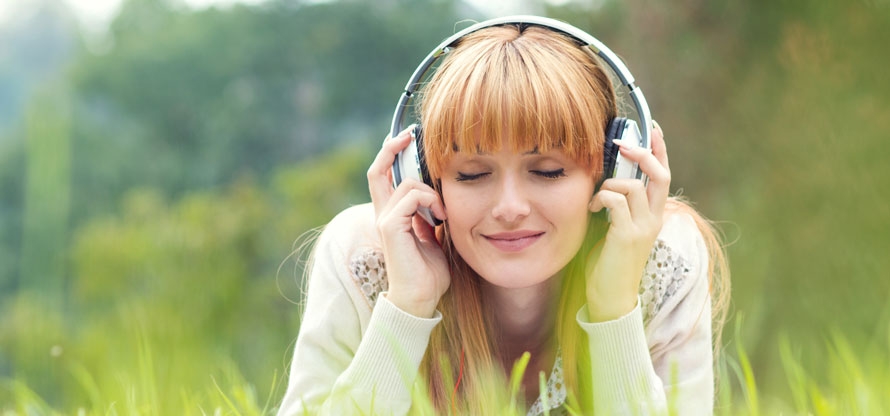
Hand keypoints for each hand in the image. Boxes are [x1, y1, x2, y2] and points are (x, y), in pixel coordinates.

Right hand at [367, 127, 449, 317]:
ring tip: (443, 213)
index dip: (391, 154)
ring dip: (430, 192)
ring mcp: (384, 220)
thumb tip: (442, 197)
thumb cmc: (430, 272)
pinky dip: (428, 201)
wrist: (420, 298)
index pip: (384, 177)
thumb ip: (432, 215)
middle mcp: (384, 214)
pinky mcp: (390, 227)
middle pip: (378, 170)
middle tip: (410, 134)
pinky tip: (439, 218)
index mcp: (392, 216)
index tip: (408, 138)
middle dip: (392, 148)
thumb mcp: (435, 236)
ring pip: (406, 184)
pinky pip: (410, 197)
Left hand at [585, 121, 670, 321]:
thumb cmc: (609, 263)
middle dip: (643, 153)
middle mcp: (654, 219)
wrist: (611, 298)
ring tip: (595, 201)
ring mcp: (643, 228)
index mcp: (654, 216)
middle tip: (621, 143)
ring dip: (609, 184)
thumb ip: (618, 205)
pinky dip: (601, 198)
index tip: (653, 129)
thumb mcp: (616, 227)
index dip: (660, 151)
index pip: (663, 176)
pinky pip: (616, 201)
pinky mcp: (627, 235)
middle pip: (660, 174)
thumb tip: (604, 179)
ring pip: (633, 186)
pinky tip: (592, 210)